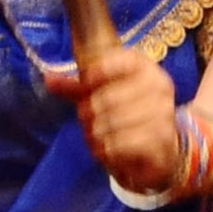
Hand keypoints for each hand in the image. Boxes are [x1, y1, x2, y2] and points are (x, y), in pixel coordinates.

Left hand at [54, 43, 186, 191]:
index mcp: (145, 67)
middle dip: (89, 115)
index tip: (87, 85)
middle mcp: (159, 85)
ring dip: (97, 135)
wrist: (163, 148)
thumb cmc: (128, 116)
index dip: (96, 74)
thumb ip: (77, 87)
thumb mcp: (102, 95)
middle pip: (107, 97)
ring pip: (112, 123)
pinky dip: (109, 151)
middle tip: (89, 122)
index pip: (119, 60)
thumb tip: (48, 78)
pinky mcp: (162, 138)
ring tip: (98, 138)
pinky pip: (123, 144)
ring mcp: (163, 111)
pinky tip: (109, 151)